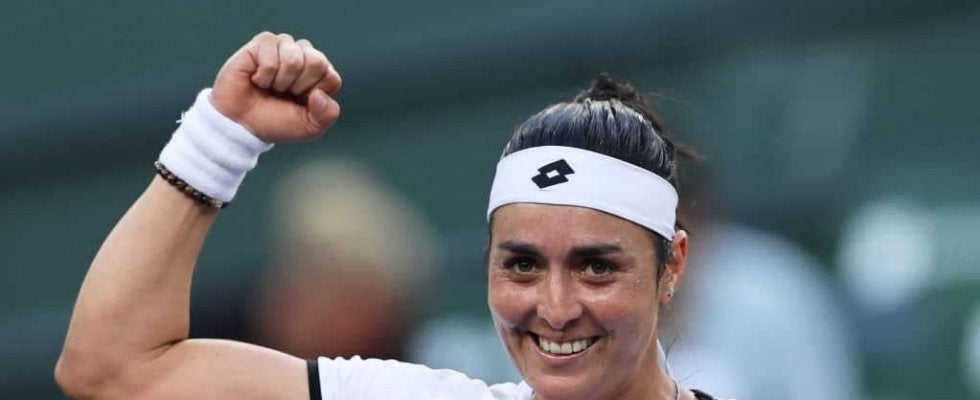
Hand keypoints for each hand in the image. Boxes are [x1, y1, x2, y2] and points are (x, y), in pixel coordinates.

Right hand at [210, 32, 341, 141]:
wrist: (241, 124)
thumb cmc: (275, 122)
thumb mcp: (310, 128)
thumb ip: (327, 114)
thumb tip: (319, 94)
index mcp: (320, 74)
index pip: (331, 77)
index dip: (313, 95)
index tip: (298, 102)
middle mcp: (304, 56)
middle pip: (317, 62)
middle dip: (299, 86)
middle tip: (283, 93)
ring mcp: (284, 46)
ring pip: (294, 58)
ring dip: (280, 81)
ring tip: (270, 86)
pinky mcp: (263, 42)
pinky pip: (272, 56)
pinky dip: (264, 75)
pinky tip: (257, 78)